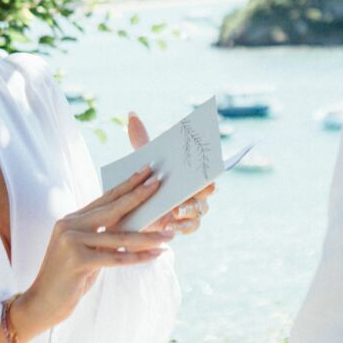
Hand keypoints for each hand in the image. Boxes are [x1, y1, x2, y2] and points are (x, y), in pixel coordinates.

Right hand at [11, 167, 170, 342]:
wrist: (42, 303)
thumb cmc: (69, 278)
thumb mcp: (86, 252)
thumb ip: (103, 236)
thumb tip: (135, 223)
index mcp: (71, 219)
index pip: (104, 198)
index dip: (126, 185)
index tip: (146, 173)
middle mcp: (69, 225)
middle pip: (112, 208)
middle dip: (138, 196)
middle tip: (159, 184)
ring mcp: (71, 242)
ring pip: (119, 236)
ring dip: (148, 236)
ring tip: (170, 234)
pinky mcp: (77, 260)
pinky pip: (115, 257)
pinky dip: (138, 257)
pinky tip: (156, 254)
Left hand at [127, 111, 214, 234]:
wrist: (130, 209)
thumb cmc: (142, 182)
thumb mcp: (141, 160)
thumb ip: (140, 140)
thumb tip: (131, 114)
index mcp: (189, 175)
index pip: (205, 168)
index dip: (211, 167)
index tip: (209, 164)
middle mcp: (194, 191)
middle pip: (207, 190)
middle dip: (206, 188)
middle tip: (203, 185)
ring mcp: (189, 210)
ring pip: (201, 209)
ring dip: (192, 208)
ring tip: (178, 208)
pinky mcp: (181, 226)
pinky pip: (191, 227)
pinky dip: (184, 226)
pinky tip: (172, 224)